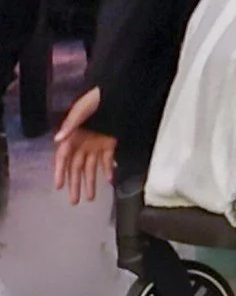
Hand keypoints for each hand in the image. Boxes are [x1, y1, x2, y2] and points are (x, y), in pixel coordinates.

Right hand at [53, 86, 117, 204]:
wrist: (117, 95)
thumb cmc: (95, 100)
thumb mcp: (80, 111)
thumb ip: (70, 125)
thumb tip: (58, 139)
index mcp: (72, 136)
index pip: (63, 158)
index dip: (60, 172)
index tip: (58, 186)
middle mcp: (82, 143)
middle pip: (76, 168)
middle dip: (75, 184)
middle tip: (74, 201)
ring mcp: (96, 144)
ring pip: (91, 168)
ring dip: (91, 182)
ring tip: (90, 198)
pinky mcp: (110, 143)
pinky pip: (107, 160)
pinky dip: (108, 170)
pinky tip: (108, 182)